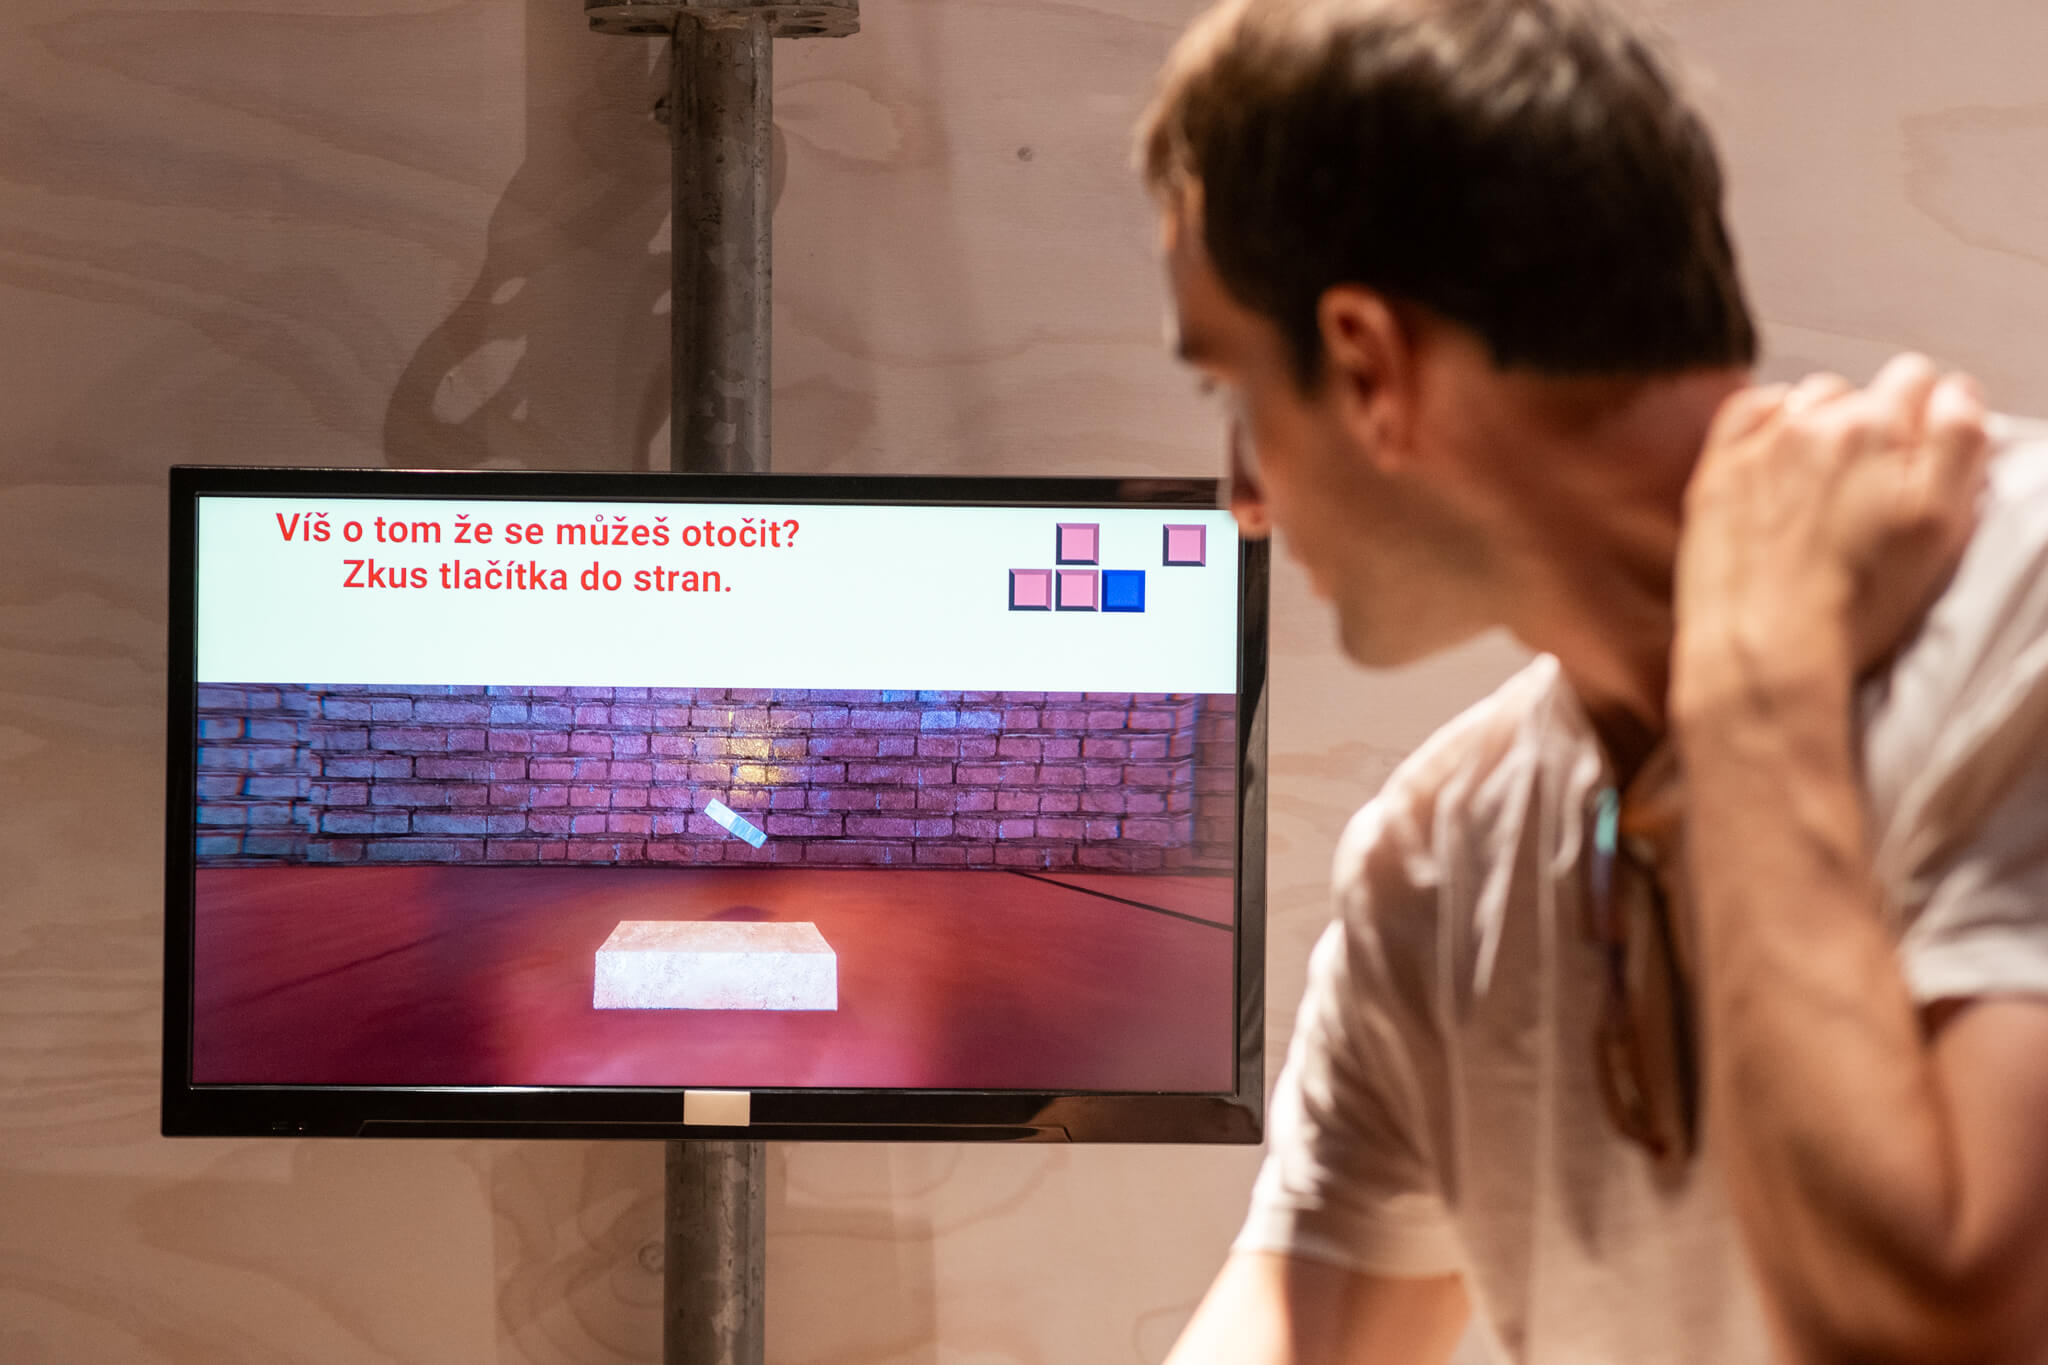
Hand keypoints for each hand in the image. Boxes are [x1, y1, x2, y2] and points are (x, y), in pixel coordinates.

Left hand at [1671, 354, 1989, 720]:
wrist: (1764, 648)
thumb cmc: (1858, 601)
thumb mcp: (1942, 525)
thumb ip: (1960, 441)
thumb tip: (1954, 393)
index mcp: (1881, 427)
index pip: (1920, 381)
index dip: (1927, 419)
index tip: (1920, 459)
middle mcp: (1819, 422)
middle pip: (1864, 394)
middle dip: (1876, 428)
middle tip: (1873, 491)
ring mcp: (1762, 443)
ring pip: (1810, 400)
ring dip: (1823, 427)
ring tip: (1825, 488)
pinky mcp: (1719, 469)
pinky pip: (1752, 411)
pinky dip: (1769, 423)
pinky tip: (1779, 463)